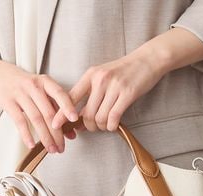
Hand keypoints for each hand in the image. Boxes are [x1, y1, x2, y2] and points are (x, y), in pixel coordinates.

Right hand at [0, 58, 80, 150]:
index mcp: (45, 81)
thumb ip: (57, 110)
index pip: (59, 93)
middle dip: (57, 133)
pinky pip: (20, 121)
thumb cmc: (27, 87)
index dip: (68, 106)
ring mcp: (20, 94)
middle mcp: (33, 86)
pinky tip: (32, 145)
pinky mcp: (8, 102)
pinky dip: (26, 135)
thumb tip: (71, 134)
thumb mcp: (43, 92)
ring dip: (45, 137)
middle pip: (48, 112)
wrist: (0, 75)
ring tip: (51, 149)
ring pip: (36, 119)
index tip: (74, 119)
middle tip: (62, 148)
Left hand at [50, 27, 202, 133]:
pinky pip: (113, 118)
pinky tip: (113, 125)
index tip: (55, 126)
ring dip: (101, 127)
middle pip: (86, 114)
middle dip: (88, 126)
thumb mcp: (102, 75)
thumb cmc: (124, 71)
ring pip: (99, 118)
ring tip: (105, 125)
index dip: (61, 114)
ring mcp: (114, 87)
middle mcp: (99, 80)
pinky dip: (111, 126)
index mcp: (90, 75)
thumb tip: (77, 115)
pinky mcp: (127, 94)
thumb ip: (89, 92)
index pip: (70, 97)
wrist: (147, 60)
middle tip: (93, 128)